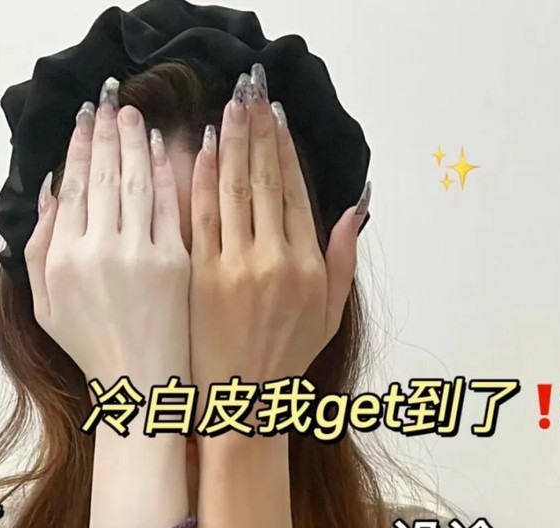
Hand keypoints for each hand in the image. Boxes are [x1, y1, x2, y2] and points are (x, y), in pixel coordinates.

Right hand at [24, 92, 189, 387]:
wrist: (143, 385)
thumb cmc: (93, 349)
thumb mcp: (46, 307)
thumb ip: (39, 247)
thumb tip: (49, 190)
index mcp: (65, 258)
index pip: (71, 186)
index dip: (78, 147)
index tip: (84, 121)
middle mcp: (100, 250)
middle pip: (102, 175)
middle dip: (106, 133)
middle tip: (110, 102)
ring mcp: (141, 254)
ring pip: (136, 181)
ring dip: (135, 142)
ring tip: (133, 117)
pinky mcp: (176, 262)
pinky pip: (170, 205)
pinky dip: (167, 172)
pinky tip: (164, 149)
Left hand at [189, 67, 369, 395]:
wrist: (241, 402)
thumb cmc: (286, 358)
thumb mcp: (330, 313)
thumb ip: (345, 257)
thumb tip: (359, 205)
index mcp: (308, 266)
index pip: (296, 192)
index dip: (286, 150)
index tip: (277, 118)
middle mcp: (274, 260)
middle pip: (264, 180)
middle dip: (257, 131)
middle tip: (250, 94)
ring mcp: (234, 267)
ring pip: (232, 190)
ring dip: (229, 143)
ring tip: (228, 109)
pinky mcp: (199, 277)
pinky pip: (200, 218)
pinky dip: (200, 181)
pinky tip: (200, 152)